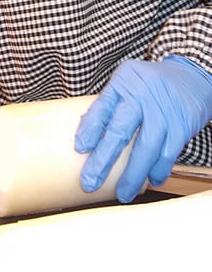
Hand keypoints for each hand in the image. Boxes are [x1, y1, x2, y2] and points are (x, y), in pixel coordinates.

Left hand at [75, 56, 211, 202]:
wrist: (191, 76)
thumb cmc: (151, 84)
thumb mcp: (127, 83)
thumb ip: (110, 105)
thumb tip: (86, 137)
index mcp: (123, 82)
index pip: (102, 107)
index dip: (90, 128)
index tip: (80, 148)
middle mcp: (142, 95)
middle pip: (119, 131)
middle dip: (103, 160)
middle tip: (90, 182)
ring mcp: (163, 111)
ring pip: (145, 149)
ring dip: (132, 175)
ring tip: (122, 194)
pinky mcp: (182, 125)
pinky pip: (167, 154)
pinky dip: (158, 170)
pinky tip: (150, 180)